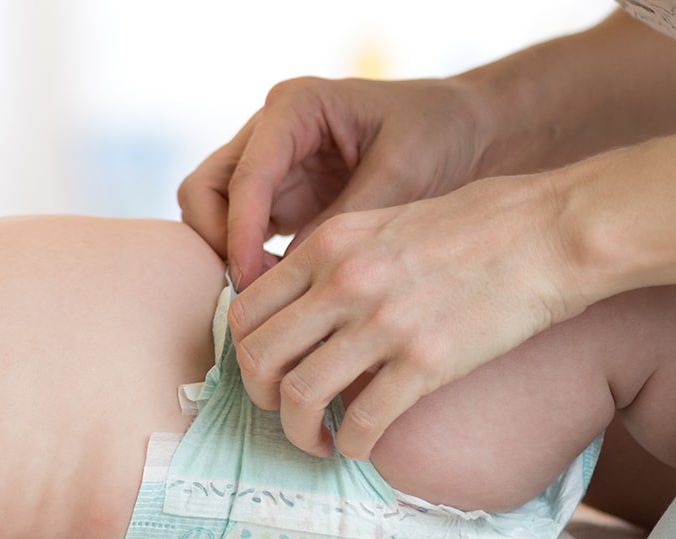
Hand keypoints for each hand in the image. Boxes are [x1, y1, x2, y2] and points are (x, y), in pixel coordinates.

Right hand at [178, 76, 492, 289]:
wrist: (471, 132)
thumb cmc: (442, 135)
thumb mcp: (403, 173)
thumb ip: (346, 221)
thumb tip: (291, 278)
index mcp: (293, 107)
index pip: (242, 176)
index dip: (239, 233)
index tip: (252, 280)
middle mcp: (267, 132)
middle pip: (204, 191)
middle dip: (219, 241)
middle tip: (255, 288)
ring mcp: (269, 166)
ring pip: (212, 214)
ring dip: (229, 255)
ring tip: (273, 294)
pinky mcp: (279, 198)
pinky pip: (239, 233)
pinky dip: (249, 263)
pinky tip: (284, 290)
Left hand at [228, 173, 583, 458]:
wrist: (553, 232)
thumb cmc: (477, 226)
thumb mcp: (384, 224)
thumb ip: (336, 261)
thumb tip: (300, 310)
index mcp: (328, 245)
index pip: (245, 310)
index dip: (246, 351)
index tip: (268, 370)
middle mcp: (343, 282)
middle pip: (257, 356)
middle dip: (259, 397)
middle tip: (283, 411)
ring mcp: (382, 322)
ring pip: (297, 395)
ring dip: (297, 431)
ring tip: (316, 440)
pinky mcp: (427, 361)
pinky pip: (362, 420)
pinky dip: (351, 444)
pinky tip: (359, 446)